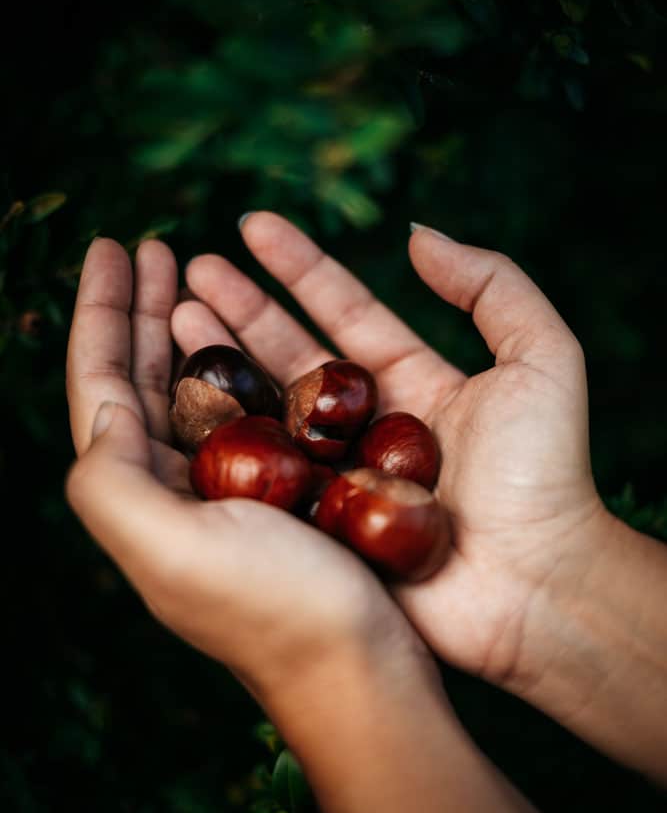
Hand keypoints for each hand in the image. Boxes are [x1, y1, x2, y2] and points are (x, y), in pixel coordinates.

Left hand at [65, 237, 428, 711]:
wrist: (361, 672)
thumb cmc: (278, 612)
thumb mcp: (171, 552)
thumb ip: (110, 478)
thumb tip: (104, 401)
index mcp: (134, 498)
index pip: (99, 385)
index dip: (100, 312)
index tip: (112, 248)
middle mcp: (168, 492)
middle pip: (140, 380)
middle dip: (142, 310)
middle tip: (155, 246)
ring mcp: (224, 493)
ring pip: (193, 391)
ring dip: (188, 329)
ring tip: (195, 274)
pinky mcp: (277, 496)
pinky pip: (248, 413)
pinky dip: (242, 366)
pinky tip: (254, 337)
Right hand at [175, 214, 610, 699]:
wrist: (535, 587)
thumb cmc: (544, 475)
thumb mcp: (543, 358)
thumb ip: (492, 285)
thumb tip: (417, 236)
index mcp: (414, 383)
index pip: (345, 310)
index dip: (298, 266)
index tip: (253, 225)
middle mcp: (367, 425)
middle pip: (292, 353)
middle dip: (242, 307)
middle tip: (191, 268)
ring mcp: (337, 474)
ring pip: (267, 408)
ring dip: (221, 362)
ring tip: (172, 316)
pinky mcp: (316, 523)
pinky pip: (262, 475)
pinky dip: (221, 439)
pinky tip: (181, 402)